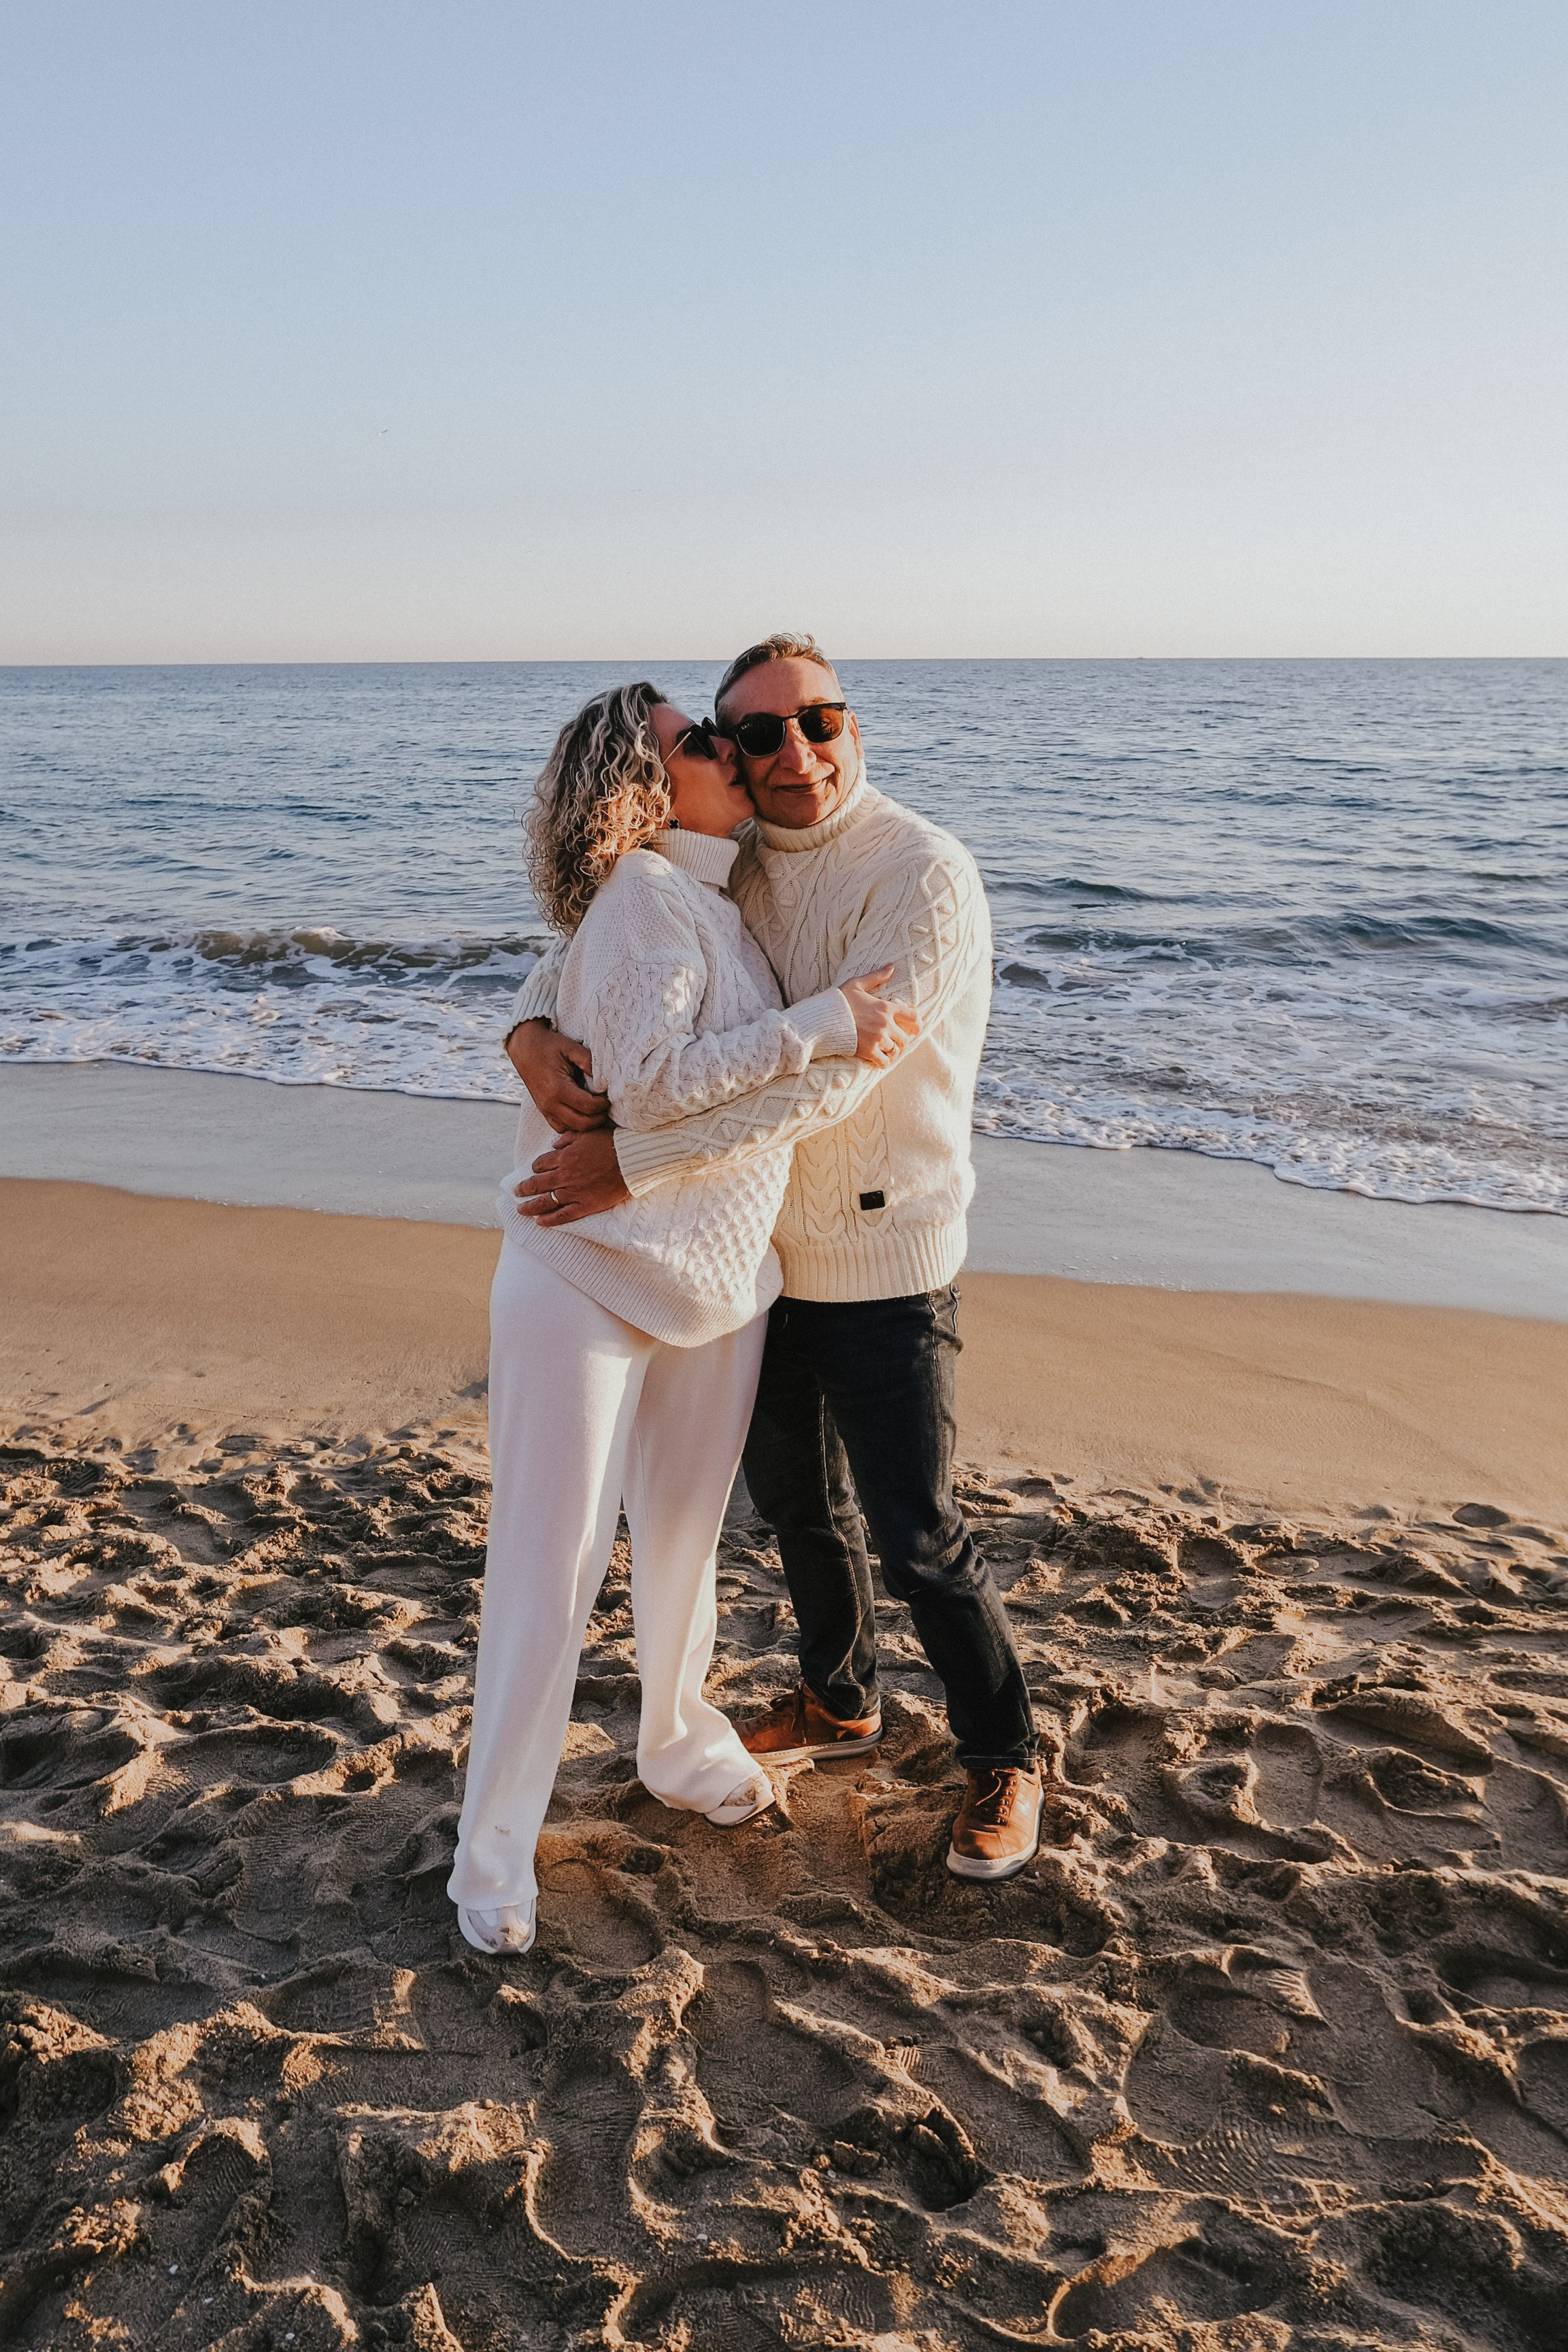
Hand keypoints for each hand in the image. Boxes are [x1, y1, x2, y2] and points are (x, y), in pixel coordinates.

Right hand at [505, 1018, 609, 1131]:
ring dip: (587, 1123)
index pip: (588, 1106)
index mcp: (558, 1088)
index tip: (608, 1096)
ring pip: (572, 1128)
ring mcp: (545, 1109)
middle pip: (582, 1123)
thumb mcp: (571, 1048)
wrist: (524, 1048)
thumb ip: (589, 1061)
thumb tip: (604, 1078)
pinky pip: (561, 1128)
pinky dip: (574, 1125)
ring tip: (595, 1109)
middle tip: (605, 1106)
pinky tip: (581, 1113)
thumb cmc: (548, 1046)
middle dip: (599, 1117)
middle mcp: (550, 1103)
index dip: (603, 1104)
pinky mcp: (543, 1111)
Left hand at [514, 1127, 630, 1224]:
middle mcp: (564, 1176)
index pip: (540, 1164)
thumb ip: (568, 1138)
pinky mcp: (585, 1206)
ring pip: (545, 1202)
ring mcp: (574, 1192)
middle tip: (516, 1192)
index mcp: (564, 1157)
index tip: (535, 1171)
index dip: (536, 1168)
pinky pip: (563, 1215)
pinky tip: (539, 1222)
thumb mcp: (587, 1133)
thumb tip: (554, 1144)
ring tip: (521, 1210)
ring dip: (530, 1207)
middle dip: (524, 1189)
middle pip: (537, 1184)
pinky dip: (549, 1220)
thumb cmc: (611, 1144)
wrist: (631, 1161)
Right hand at [839, 965, 919, 1068]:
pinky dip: (883, 1062)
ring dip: (892, 1052)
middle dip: (902, 1042)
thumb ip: (876, 976)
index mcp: (885, 1008)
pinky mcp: (868, 1051)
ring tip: (887, 1051)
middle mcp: (885, 1024)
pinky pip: (884, 1062)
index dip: (916, 1025)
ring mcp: (878, 1038)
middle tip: (897, 1043)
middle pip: (905, 1039)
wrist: (823, 1018)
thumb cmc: (839, 1001)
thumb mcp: (857, 984)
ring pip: (895, 1051)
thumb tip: (891, 966)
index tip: (914, 1029)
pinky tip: (879, 1060)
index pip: (913, 1017)